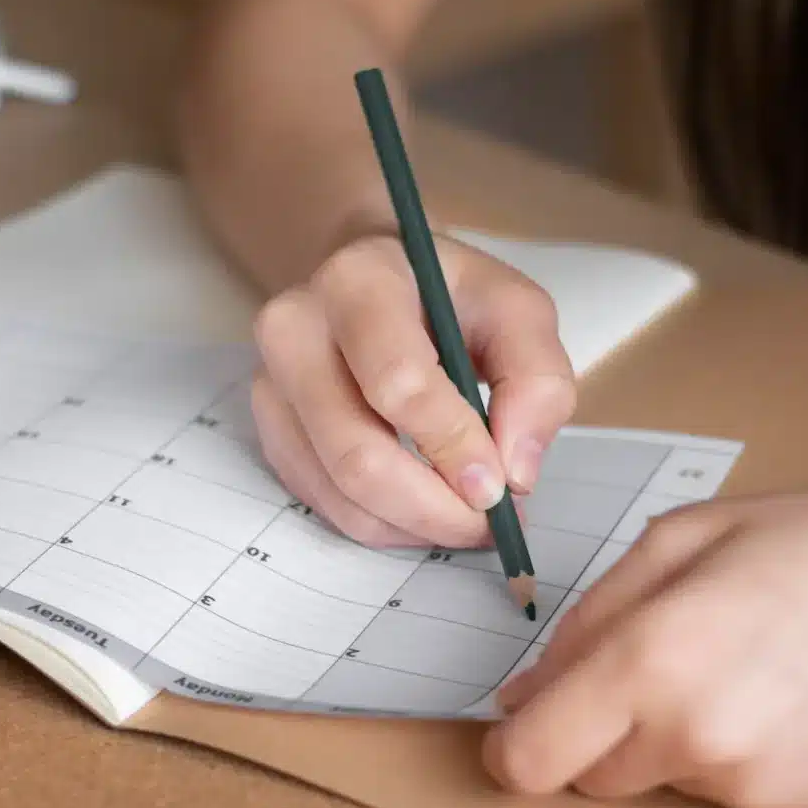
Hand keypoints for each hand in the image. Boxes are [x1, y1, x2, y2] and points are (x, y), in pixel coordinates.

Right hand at [251, 230, 574, 547]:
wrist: (380, 284)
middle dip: (433, 507)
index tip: (497, 488)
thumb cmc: (451, 299)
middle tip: (488, 524)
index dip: (451, 446)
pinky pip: (324, 504)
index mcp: (359, 282)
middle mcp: (296, 330)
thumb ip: (536, 381)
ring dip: (413, 525)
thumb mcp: (518, 312)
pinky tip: (423, 507)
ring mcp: (271, 385)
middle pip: (356, 454)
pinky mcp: (271, 431)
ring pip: (338, 492)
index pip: (397, 383)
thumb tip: (516, 472)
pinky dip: (384, 523)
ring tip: (465, 519)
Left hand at [485, 489, 807, 807]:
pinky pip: (736, 804)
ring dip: (689, 743)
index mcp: (654, 659)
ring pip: (669, 787)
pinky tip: (807, 708)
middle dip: (612, 731)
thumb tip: (520, 699)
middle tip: (689, 661)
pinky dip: (754, 765)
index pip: (528, 762)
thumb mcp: (688, 538)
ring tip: (768, 672)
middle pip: (593, 778)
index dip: (519, 746)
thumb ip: (589, 620)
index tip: (533, 727)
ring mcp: (756, 793)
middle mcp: (698, 740)